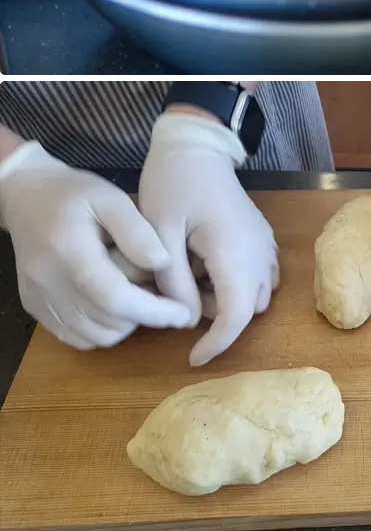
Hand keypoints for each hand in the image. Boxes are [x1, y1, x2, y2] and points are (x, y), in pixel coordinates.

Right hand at [0, 142, 190, 348]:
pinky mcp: (35, 309)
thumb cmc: (75, 193)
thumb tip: (163, 263)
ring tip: (140, 296)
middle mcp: (48, 282)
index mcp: (69, 251)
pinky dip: (102, 329)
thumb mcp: (112, 198)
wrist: (27, 197)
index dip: (153, 311)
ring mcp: (38, 299)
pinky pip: (76, 337)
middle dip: (144, 317)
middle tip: (162, 295)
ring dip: (125, 325)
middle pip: (106, 322)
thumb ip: (137, 231)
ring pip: (94, 336)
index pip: (114, 297)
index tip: (182, 312)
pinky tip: (114, 305)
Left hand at [139, 112, 278, 366]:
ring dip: (229, 299)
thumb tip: (186, 321)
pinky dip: (239, 283)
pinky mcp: (264, 237)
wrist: (196, 149)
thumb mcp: (161, 234)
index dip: (217, 343)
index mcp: (233, 249)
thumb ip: (174, 282)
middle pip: (250, 308)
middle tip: (182, 292)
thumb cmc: (172, 185)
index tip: (191, 357)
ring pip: (258, 294)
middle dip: (218, 316)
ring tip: (194, 273)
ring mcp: (266, 242)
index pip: (237, 314)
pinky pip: (262, 275)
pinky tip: (210, 264)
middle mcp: (259, 250)